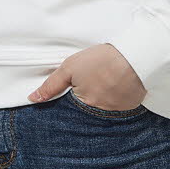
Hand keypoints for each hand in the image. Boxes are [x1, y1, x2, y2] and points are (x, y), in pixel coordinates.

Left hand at [27, 43, 145, 110]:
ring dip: (104, 97)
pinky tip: (119, 84)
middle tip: (96, 80)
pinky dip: (117, 97)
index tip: (79, 87)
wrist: (136, 55)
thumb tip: (33, 99)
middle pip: (87, 110)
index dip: (73, 97)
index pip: (70, 110)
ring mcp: (117, 112)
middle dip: (89, 97)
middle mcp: (100, 113)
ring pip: (104, 108)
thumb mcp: (70, 67)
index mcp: (83, 104)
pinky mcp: (131, 107)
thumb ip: (51, 85)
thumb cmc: (103, 59)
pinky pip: (120, 107)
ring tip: (107, 79)